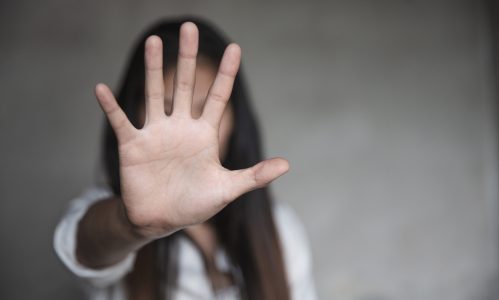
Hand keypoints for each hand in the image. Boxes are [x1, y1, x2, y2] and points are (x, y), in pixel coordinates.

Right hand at [94, 22, 288, 238]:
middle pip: (186, 85)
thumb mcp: (227, 189)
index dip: (226, 74)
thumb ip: (254, 176)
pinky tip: (101, 88)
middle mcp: (180, 127)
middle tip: (190, 29)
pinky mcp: (132, 145)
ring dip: (153, 69)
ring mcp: (155, 133)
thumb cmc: (194, 203)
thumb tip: (287, 163)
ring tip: (154, 41)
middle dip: (189, 58)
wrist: (161, 220)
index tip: (236, 49)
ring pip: (155, 94)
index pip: (218, 97)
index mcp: (204, 134)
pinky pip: (120, 121)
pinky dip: (110, 107)